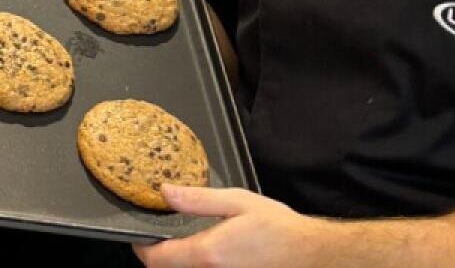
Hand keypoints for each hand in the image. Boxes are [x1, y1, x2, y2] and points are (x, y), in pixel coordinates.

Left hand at [134, 186, 335, 267]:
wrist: (312, 254)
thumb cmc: (280, 230)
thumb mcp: (238, 202)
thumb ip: (198, 199)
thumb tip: (167, 193)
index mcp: (208, 253)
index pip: (157, 260)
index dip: (143, 248)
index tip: (142, 238)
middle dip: (162, 257)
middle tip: (165, 238)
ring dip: (181, 262)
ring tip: (186, 246)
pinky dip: (200, 266)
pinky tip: (211, 256)